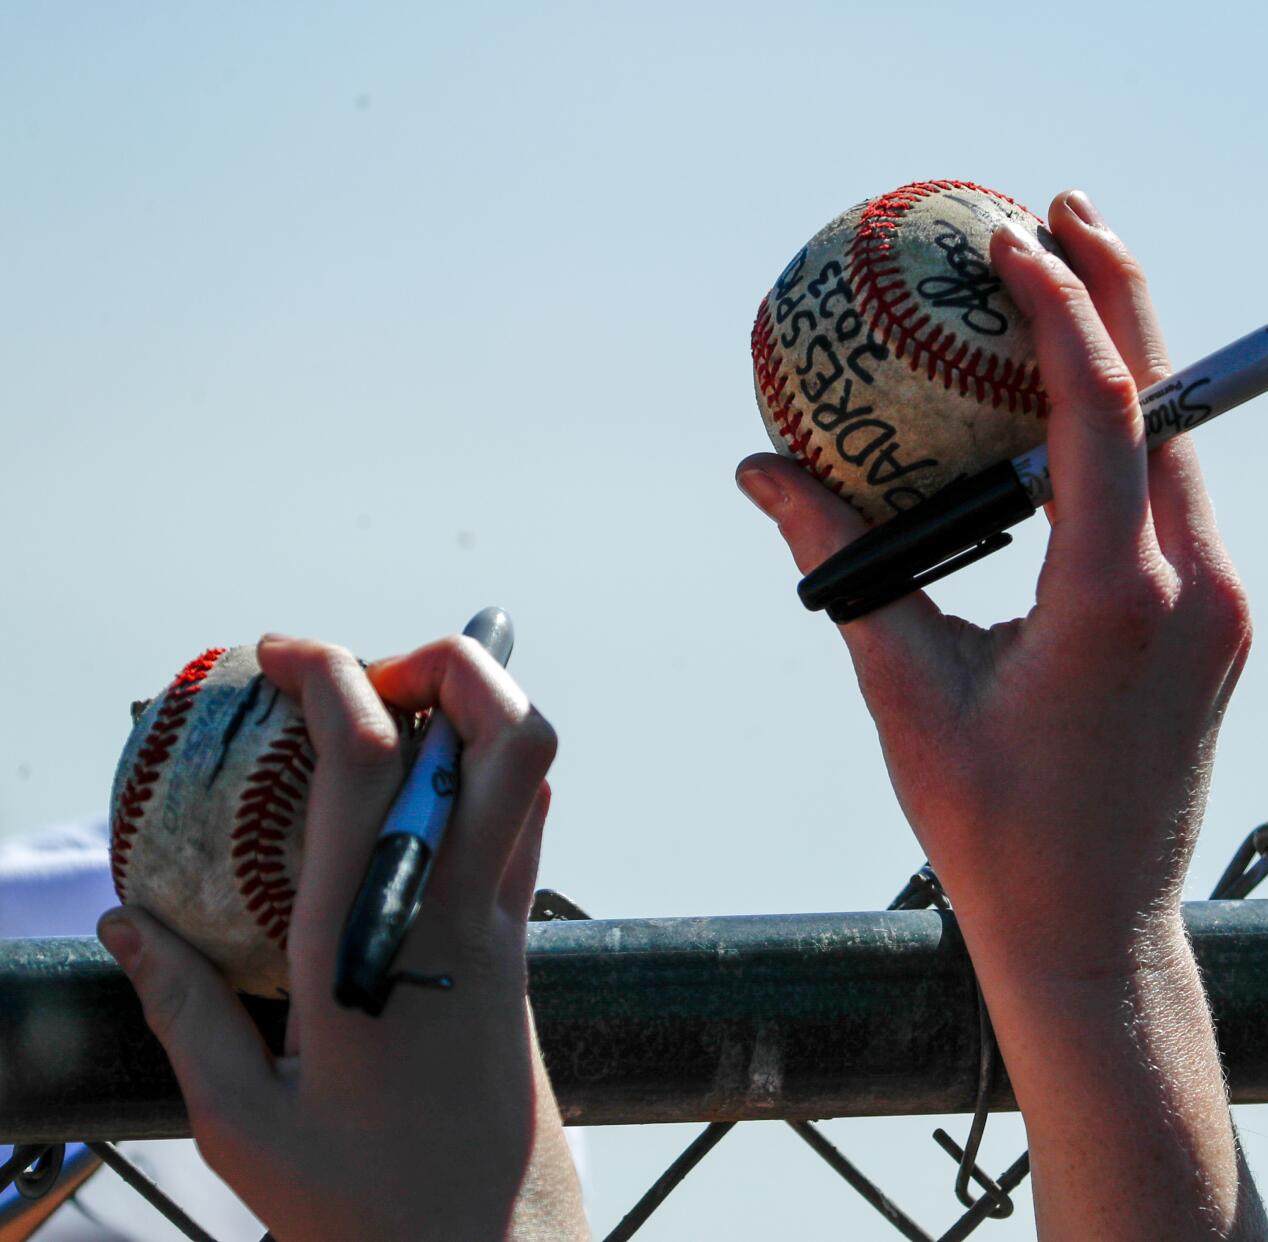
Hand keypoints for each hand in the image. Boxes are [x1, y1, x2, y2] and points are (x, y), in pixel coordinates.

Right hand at [96, 636, 586, 1241]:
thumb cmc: (367, 1208)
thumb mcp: (244, 1125)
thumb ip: (184, 1012)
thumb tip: (127, 922)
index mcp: (372, 943)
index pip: (374, 762)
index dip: (331, 674)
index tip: (278, 653)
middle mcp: (460, 914)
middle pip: (509, 730)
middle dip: (446, 661)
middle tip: (358, 677)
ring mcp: (507, 927)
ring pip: (534, 771)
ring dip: (474, 709)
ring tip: (381, 721)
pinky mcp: (525, 949)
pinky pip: (528, 824)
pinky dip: (486, 774)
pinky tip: (415, 801)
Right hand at [739, 190, 1267, 1240]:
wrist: (1099, 932)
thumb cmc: (994, 832)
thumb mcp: (903, 690)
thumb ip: (842, 567)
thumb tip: (761, 470)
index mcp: (1117, 600)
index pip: (1104, 408)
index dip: (1062, 304)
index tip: (1012, 234)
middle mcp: (1193, 589)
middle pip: (1170, 398)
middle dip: (1118, 290)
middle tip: (1060, 210)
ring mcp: (1220, 608)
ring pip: (1185, 443)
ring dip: (1131, 358)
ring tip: (1065, 288)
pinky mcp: (1220, 626)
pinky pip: (1180, 496)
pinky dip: (1134, 434)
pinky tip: (1072, 413)